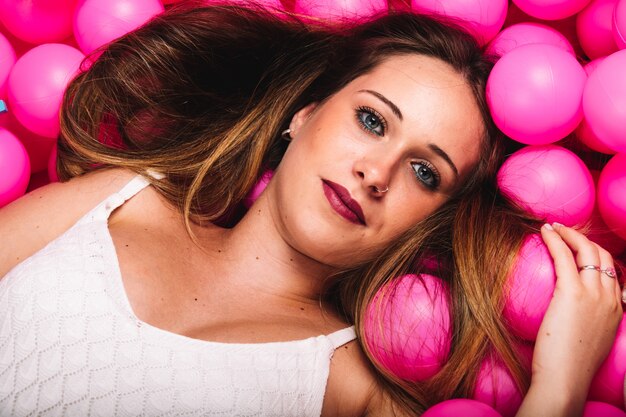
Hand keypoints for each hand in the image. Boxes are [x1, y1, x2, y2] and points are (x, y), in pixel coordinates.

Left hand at [517, 223, 621, 416]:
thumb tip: (566, 316)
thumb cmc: (568, 365)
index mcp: (615, 310)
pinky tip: (544, 232)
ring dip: (569, 234)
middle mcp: (610, 298)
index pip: (612, 273)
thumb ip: (584, 323)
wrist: (565, 379)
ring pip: (587, 251)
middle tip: (563, 232)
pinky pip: (564, 256)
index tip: (578, 249)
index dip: (595, 257)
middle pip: (602, 256)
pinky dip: (555, 240)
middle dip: (584, 239)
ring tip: (552, 228)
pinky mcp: (572, 292)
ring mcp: (594, 294)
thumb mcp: (586, 340)